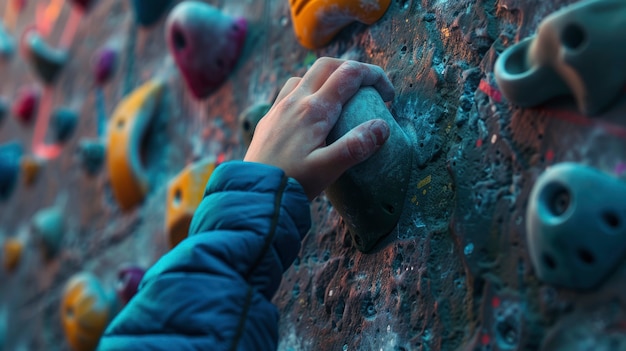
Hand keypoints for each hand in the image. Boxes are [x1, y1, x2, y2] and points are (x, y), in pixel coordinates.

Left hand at [244, 57, 394, 199]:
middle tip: (369, 89)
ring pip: (306, 76)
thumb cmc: (291, 182)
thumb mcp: (328, 169)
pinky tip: (311, 111)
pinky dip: (308, 89)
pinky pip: (290, 91)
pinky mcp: (269, 118)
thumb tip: (382, 126)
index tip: (387, 94)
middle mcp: (295, 101)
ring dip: (328, 77)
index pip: (349, 75)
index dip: (373, 76)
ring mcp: (279, 107)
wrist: (253, 192)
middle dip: (352, 68)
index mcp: (314, 110)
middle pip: (327, 65)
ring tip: (342, 98)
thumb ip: (356, 146)